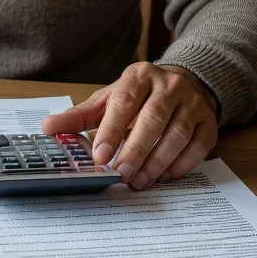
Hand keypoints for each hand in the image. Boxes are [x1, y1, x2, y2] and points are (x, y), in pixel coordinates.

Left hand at [41, 61, 217, 189]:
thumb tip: (47, 128)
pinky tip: (163, 177)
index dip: (112, 130)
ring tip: (139, 182)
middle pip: (152, 120)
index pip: (124, 103)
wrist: (181, 84)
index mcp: (139, 75)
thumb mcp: (107, 100)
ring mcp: (192, 102)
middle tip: (120, 175)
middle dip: (135, 151)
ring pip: (176, 135)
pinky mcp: (209, 121)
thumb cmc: (137, 97)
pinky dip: (181, 165)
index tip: (101, 156)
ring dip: (156, 162)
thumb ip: (79, 116)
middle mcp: (169, 84)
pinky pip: (198, 146)